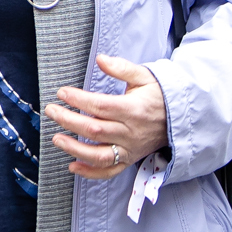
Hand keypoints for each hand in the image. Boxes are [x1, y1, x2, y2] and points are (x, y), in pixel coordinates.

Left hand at [45, 53, 169, 179]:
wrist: (180, 119)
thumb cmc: (159, 96)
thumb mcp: (145, 76)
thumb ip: (122, 68)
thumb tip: (101, 59)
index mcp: (133, 109)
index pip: (101, 106)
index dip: (79, 100)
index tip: (62, 93)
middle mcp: (131, 132)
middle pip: (95, 130)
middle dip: (69, 120)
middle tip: (51, 111)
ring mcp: (130, 149)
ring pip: (100, 155)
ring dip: (76, 149)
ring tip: (57, 139)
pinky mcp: (130, 159)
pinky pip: (110, 171)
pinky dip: (91, 173)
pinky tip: (73, 166)